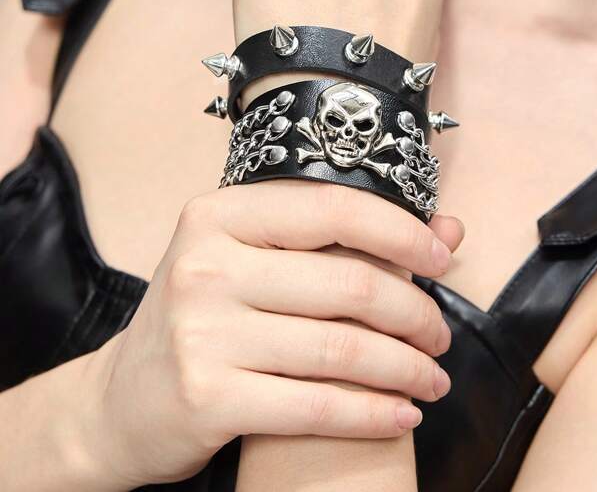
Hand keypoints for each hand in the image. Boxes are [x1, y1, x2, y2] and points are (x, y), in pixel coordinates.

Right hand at [83, 180, 462, 488]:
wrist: (120, 400)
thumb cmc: (204, 316)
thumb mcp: (254, 258)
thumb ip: (345, 241)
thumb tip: (450, 230)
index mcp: (220, 214)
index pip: (333, 208)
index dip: (402, 232)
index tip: (443, 258)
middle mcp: (207, 264)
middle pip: (349, 285)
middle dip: (416, 314)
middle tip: (439, 335)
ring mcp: (203, 332)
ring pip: (342, 349)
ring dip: (405, 368)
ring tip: (431, 377)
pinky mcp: (207, 398)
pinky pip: (317, 406)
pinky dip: (372, 413)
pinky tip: (401, 413)